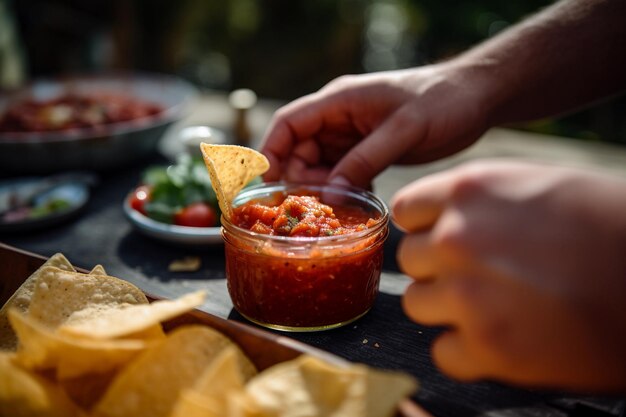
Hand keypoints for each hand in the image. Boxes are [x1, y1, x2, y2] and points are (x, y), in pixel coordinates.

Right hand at [260, 63, 492, 188]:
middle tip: (314, 207)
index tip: (267, 183)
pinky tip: (353, 205)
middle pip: (299, 149)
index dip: (272, 151)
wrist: (475, 97)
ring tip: (336, 210)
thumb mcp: (404, 130)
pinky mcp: (368, 150)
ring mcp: (353, 135)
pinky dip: (342, 189)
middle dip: (300, 178)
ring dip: (322, 187)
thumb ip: (366, 160)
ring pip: (320, 164)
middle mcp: (339, 117)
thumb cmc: (442, 101)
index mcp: (340, 101)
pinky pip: (342, 172)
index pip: (289, 123)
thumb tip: (331, 193)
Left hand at [393, 160, 625, 391]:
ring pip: (417, 303)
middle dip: (437, 268)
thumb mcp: (535, 184)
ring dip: (447, 308)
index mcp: (470, 190)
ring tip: (495, 305)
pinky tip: (504, 336)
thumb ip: (476, 201)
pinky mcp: (488, 348)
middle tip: (479, 275)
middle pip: (411, 258)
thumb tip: (439, 218)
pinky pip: (444, 351)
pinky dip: (468, 351)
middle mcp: (458, 238)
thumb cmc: (608, 225)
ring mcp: (468, 294)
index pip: (407, 211)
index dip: (425, 228)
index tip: (442, 240)